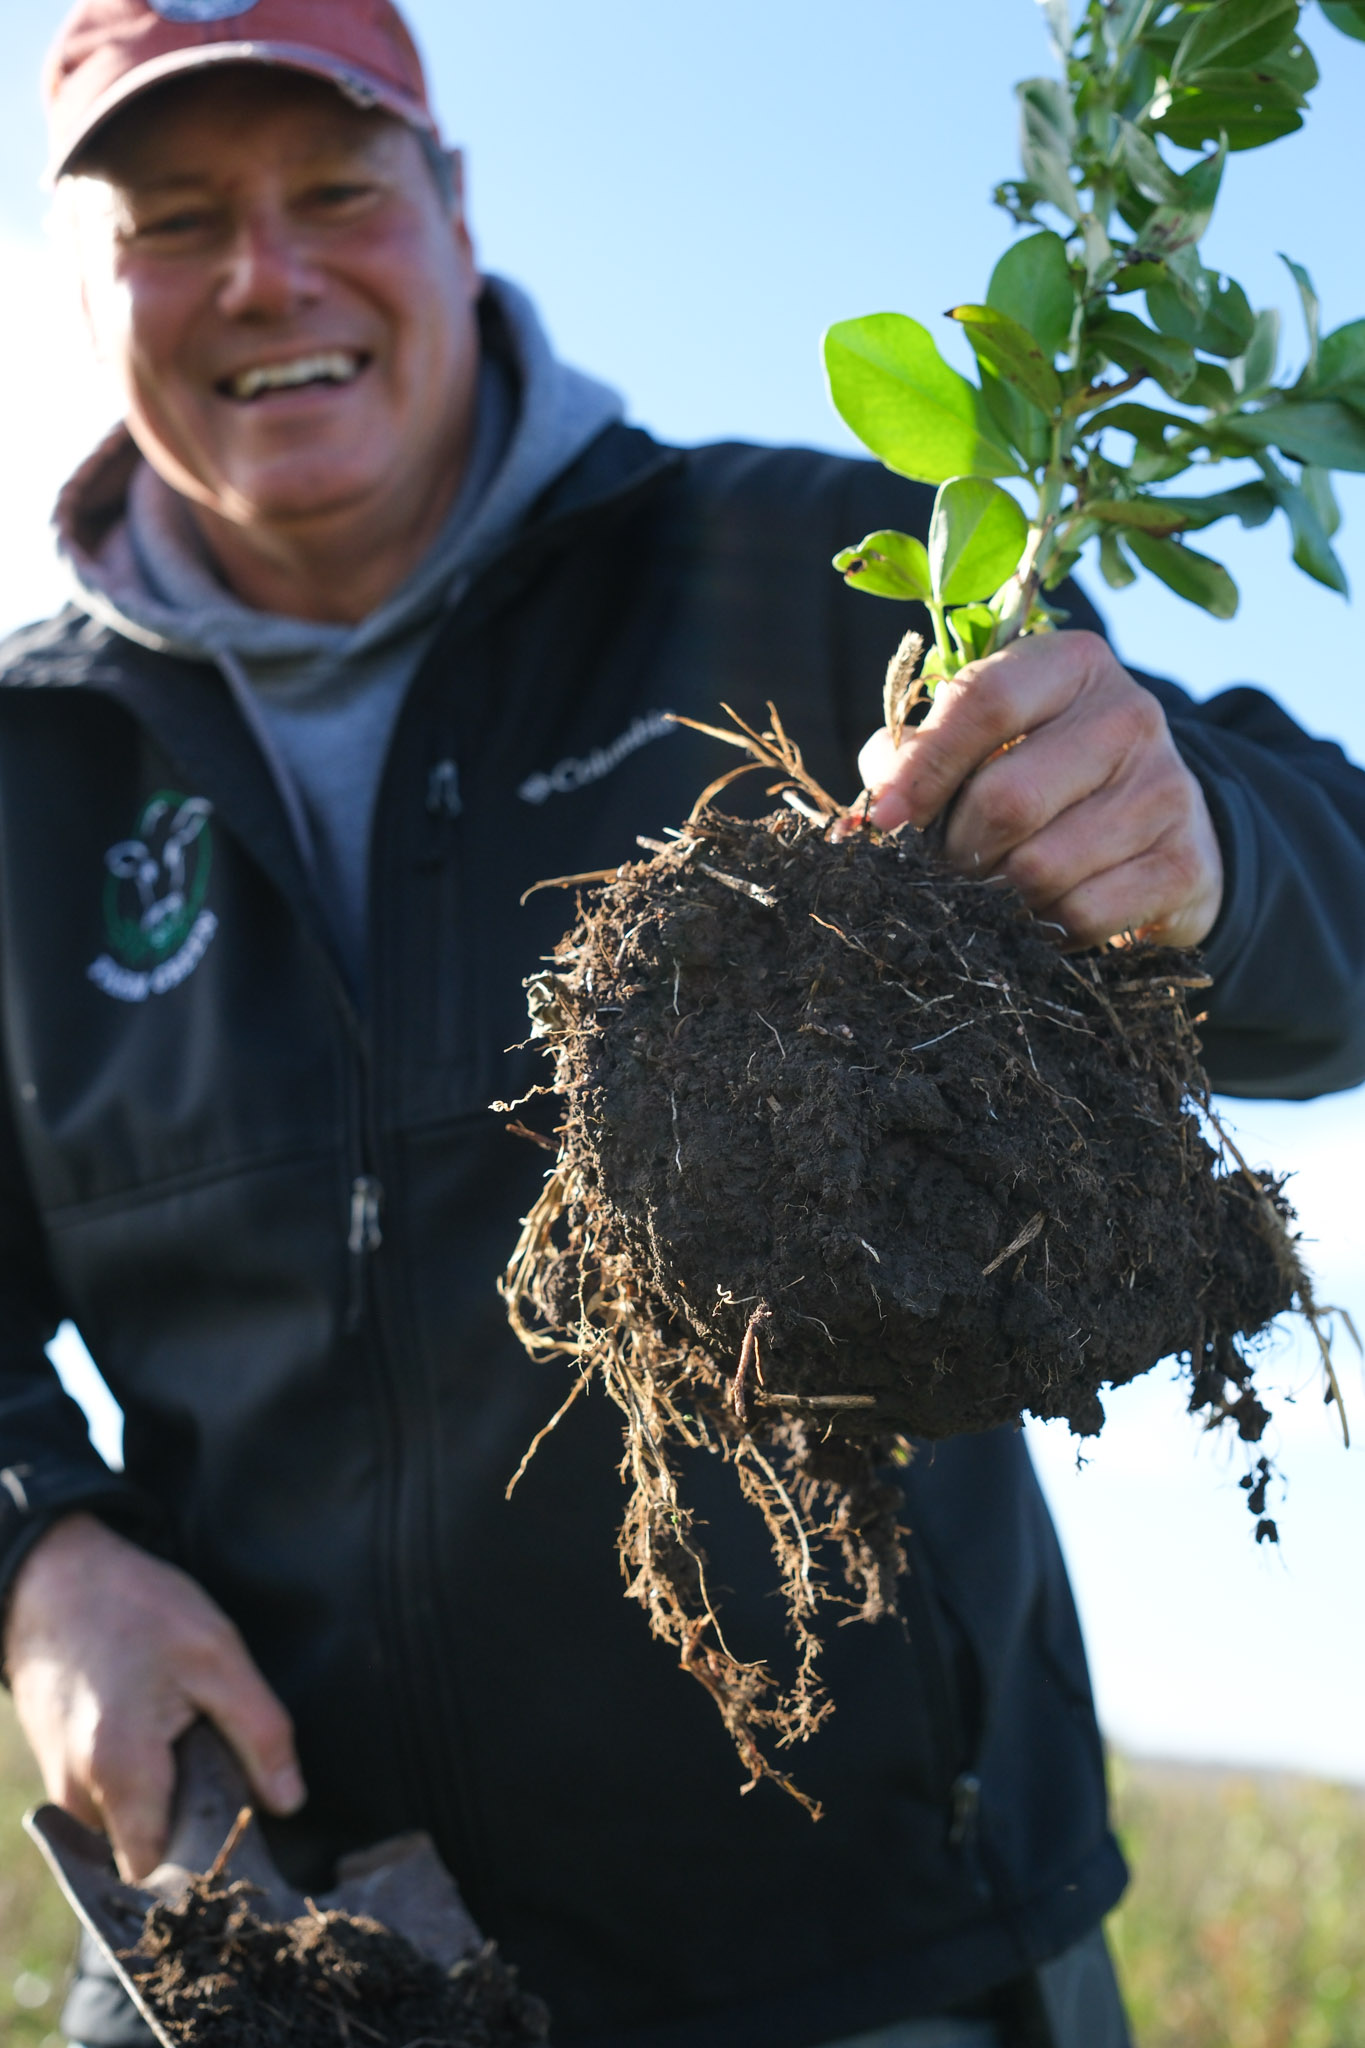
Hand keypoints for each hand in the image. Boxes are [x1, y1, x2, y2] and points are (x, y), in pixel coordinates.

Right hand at [5, 1512, 304, 1880]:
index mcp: (122, 1773)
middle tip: (221, 1769)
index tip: (241, 1830)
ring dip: (166, 1801)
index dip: (206, 1862)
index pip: (163, 1874)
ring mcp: (64, 1787)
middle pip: (148, 1854)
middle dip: (190, 1827)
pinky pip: (111, 1802)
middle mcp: (81, 1795)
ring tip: (187, 1741)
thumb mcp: (217, 1654)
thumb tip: (290, 1802)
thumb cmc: (136, 1609)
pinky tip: (158, 1733)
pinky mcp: (60, 1771)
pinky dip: (141, 1782)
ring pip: (129, 1828)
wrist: (54, 1578)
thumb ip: (260, 1732)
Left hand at [858, 630, 1223, 948]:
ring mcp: (1166, 788)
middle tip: (946, 870)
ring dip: (998, 899)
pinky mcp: (1185, 862)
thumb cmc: (1044, 776)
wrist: (1164, 828)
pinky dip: (1046, 931)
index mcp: (1071, 665)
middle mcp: (1129, 714)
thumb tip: (866, 819)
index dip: (922, 767)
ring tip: (994, 893)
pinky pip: (1084, 914)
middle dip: (958, 851)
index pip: (984, 702)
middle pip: (1007, 800)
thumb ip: (919, 758)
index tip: (883, 818)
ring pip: (1041, 869)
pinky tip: (1043, 916)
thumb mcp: (987, 744)